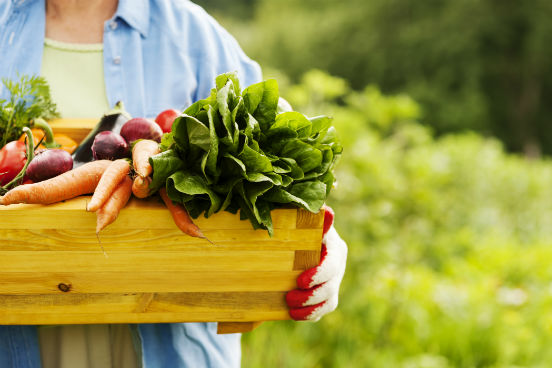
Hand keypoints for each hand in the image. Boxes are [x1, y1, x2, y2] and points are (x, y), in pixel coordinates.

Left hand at [286, 206, 347, 320]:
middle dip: (311, 295)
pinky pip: (324, 309)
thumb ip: (312, 218)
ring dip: (310, 307)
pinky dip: (310, 314)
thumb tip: (327, 210)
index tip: (300, 281)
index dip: (318, 274)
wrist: (293, 243)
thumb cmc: (297, 228)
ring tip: (291, 308)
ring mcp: (334, 280)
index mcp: (334, 246)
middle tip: (289, 297)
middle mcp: (338, 264)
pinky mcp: (328, 294)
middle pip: (331, 285)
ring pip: (330, 300)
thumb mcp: (303, 222)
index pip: (331, 263)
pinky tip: (294, 314)